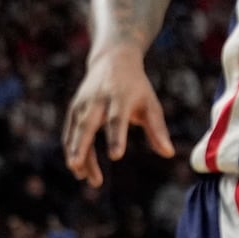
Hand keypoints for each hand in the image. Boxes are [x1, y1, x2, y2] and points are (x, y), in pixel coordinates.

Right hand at [63, 45, 174, 186]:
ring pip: (76, 133)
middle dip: (81, 147)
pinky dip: (71, 150)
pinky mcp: (73, 110)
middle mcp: (97, 100)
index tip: (116, 156)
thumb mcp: (150, 104)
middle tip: (78, 167)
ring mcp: (82, 105)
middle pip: (87, 126)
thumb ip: (157, 129)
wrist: (113, 60)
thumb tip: (169, 154)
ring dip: (76, 154)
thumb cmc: (136, 87)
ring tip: (81, 177)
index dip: (116, 137)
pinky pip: (69, 133)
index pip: (116, 119)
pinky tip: (78, 169)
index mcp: (119, 97)